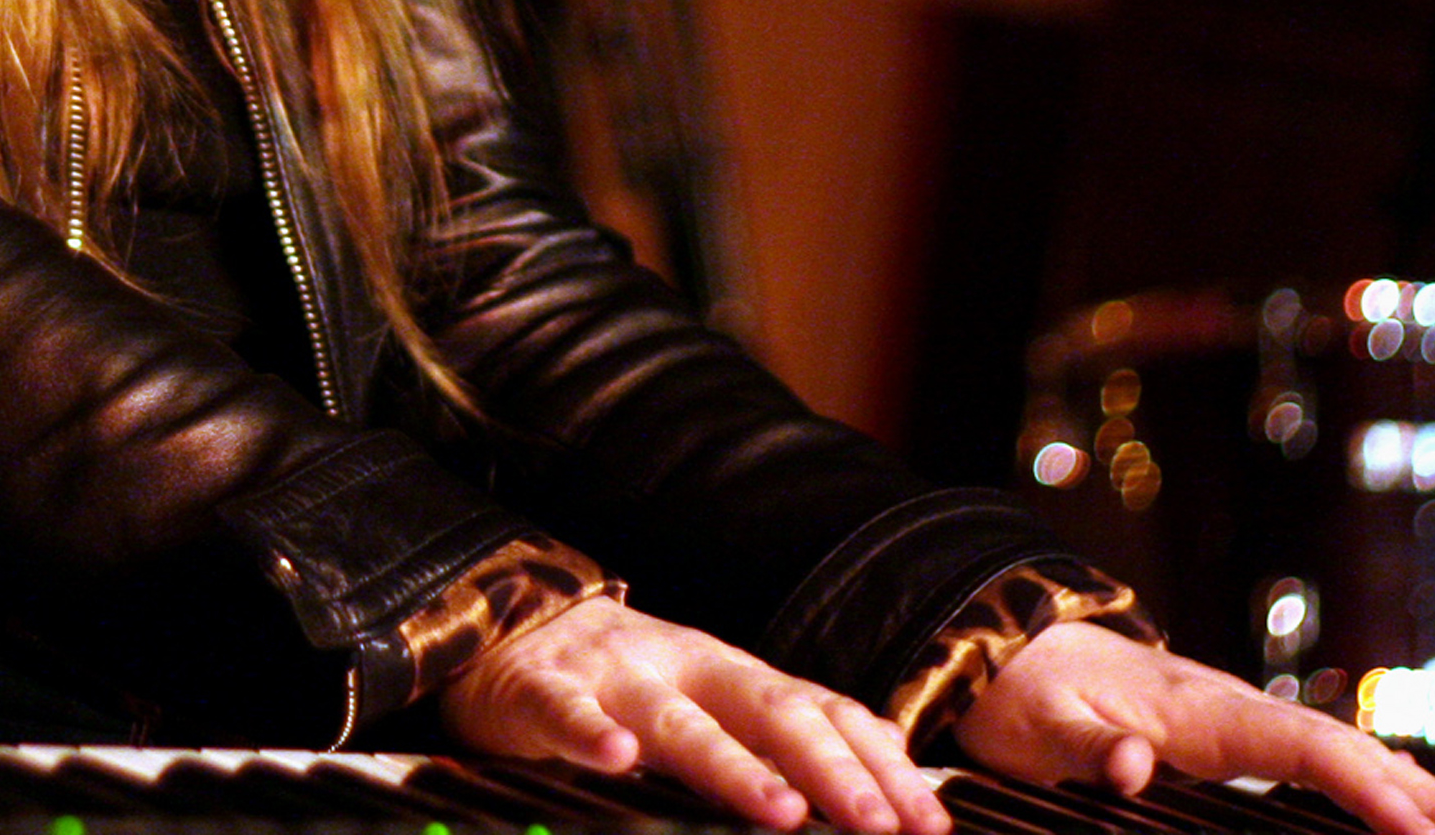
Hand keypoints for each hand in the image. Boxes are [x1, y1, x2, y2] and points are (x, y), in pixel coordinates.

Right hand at [439, 596, 949, 834]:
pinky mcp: (544, 690)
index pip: (820, 712)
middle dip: (830, 770)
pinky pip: (568, 712)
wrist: (508, 619)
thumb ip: (787, 721)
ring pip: (679, 722)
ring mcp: (615, 676)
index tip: (926, 820)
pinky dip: (592, 735)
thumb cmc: (623, 675)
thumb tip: (890, 752)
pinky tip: (617, 759)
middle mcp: (684, 667)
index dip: (877, 763)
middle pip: (768, 711)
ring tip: (781, 811)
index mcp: (731, 672)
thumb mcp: (712, 690)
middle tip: (877, 825)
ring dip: (733, 767)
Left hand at [956, 620, 1434, 834]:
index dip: (1366, 790)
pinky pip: (1318, 749)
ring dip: (1416, 782)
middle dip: (1424, 792)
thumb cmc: (1019, 690)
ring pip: (1343, 747)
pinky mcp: (1225, 724)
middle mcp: (1230, 704)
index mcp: (1199, 709)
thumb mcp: (1038, 728)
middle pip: (1345, 748)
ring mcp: (1233, 711)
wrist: (999, 639)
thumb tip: (1137, 765)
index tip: (1420, 830)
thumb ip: (1091, 749)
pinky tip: (1415, 790)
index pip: (1303, 749)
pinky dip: (1376, 770)